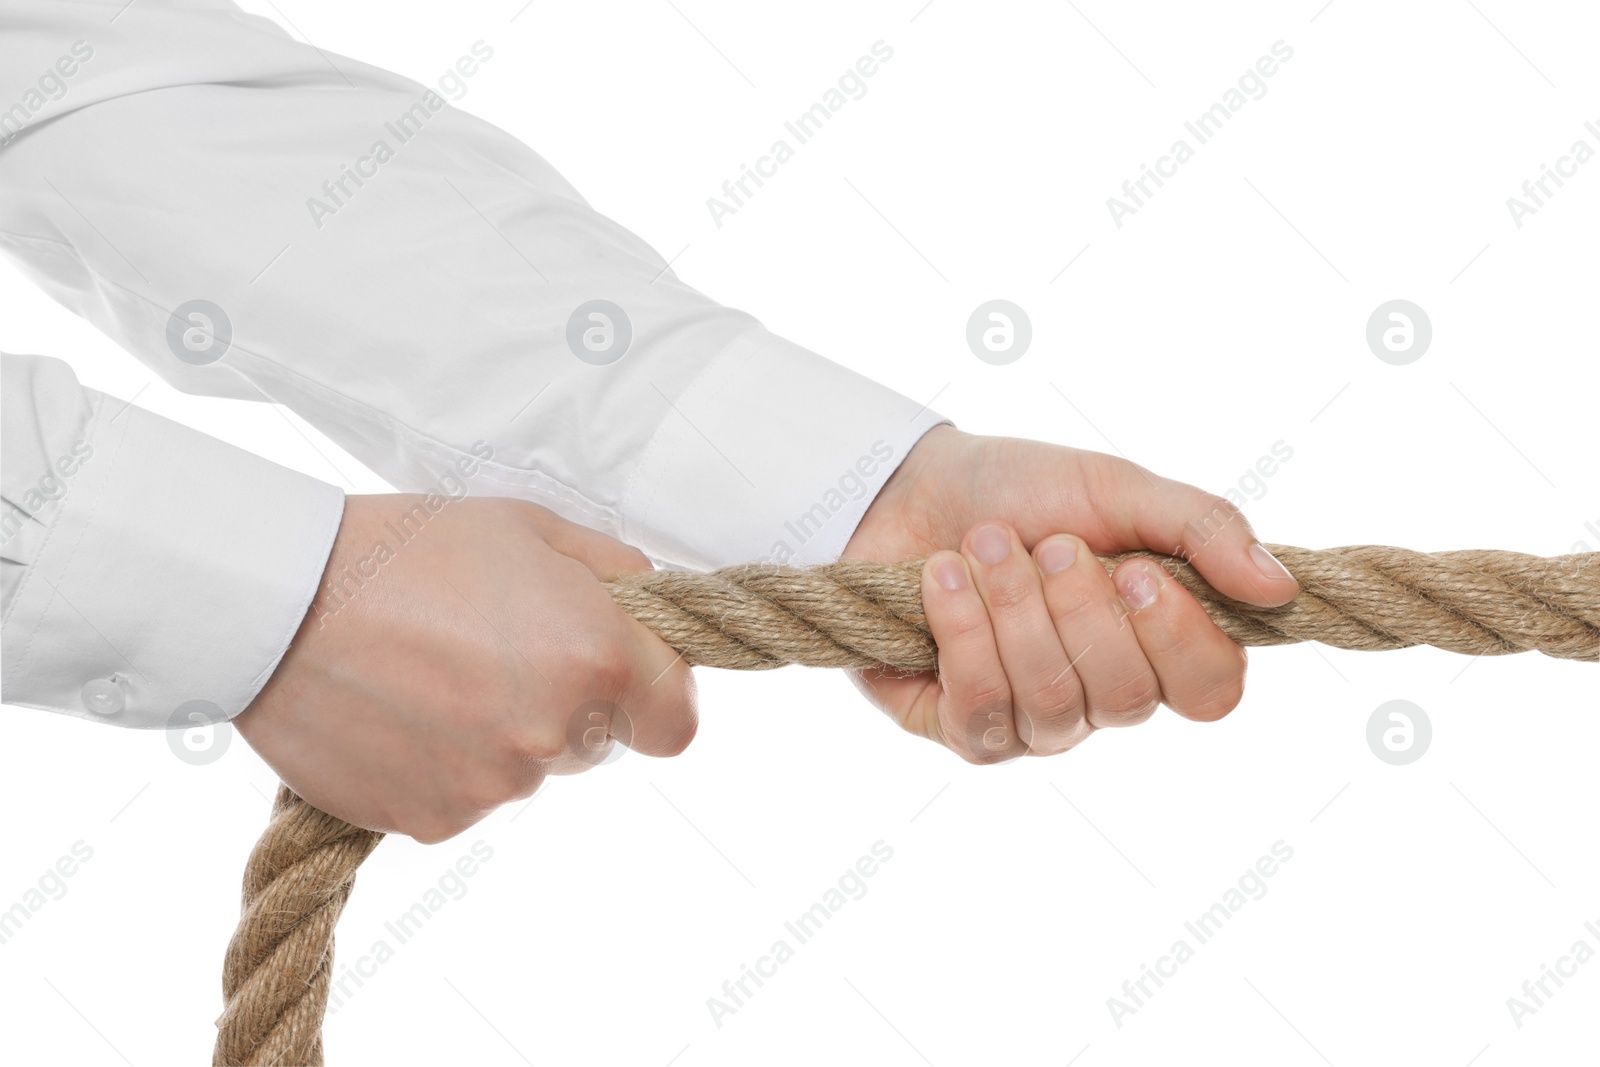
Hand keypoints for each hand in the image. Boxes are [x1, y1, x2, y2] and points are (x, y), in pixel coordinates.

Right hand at [235, 495, 695, 841]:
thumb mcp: (529, 527)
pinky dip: (443, 767)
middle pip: (597, 744)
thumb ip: (612, 570)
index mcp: (598, 658)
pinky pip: (465, 799)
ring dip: (499, 736)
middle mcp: (556, 734)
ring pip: (527, 771)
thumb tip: (650, 604)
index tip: (621, 674)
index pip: (676, 723)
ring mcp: (494, 786)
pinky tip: (398, 712)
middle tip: (493, 649)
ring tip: (429, 674)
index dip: (655, 697)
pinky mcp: (435, 822)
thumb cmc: (404, 550)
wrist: (275, 602)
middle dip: (566, 704)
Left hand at [842, 426, 1297, 762]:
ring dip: (1014, 608)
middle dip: (1079, 607)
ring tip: (985, 544)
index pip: (1211, 692)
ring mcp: (1035, 724)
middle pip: (1126, 698)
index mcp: (1157, 645)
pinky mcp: (964, 730)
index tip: (1139, 570)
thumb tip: (1280, 588)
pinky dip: (963, 633)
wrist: (910, 488)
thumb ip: (1204, 529)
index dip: (1180, 640)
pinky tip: (943, 579)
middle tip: (1050, 544)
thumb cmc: (1023, 490)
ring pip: (1051, 701)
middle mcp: (1102, 698)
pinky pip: (982, 714)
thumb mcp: (1119, 489)